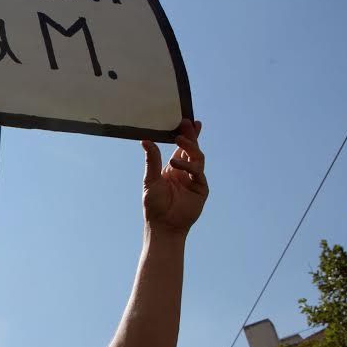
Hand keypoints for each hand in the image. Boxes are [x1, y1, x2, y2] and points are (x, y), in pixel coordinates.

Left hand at [142, 119, 207, 235]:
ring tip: (179, 140)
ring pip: (197, 158)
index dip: (187, 135)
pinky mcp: (201, 188)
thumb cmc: (154, 205)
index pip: (182, 148)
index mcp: (174, 168)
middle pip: (192, 149)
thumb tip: (145, 141)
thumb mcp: (150, 179)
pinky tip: (175, 163)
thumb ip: (152, 160)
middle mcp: (186, 171)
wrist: (163, 225)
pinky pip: (197, 172)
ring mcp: (194, 179)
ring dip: (189, 147)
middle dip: (192, 136)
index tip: (188, 121)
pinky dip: (187, 166)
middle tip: (189, 123)